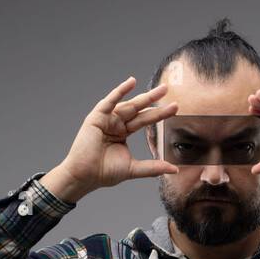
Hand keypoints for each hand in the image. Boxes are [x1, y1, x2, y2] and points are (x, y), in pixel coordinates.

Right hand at [43, 76, 178, 201]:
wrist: (85, 176)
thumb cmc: (103, 173)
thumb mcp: (133, 168)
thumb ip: (153, 167)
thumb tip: (174, 170)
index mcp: (123, 133)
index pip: (144, 120)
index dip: (159, 114)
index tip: (175, 108)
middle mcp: (115, 123)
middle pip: (138, 110)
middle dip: (154, 101)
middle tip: (168, 90)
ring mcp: (106, 119)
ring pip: (128, 105)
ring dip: (144, 96)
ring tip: (160, 91)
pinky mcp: (96, 117)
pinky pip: (110, 102)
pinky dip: (120, 91)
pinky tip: (131, 82)